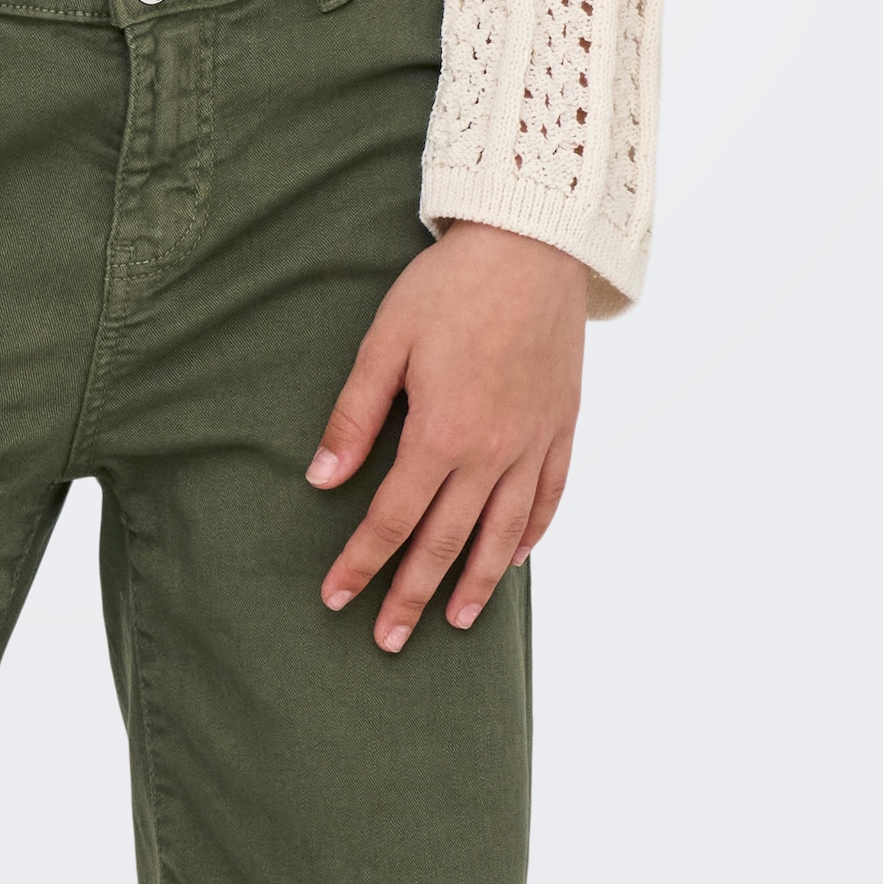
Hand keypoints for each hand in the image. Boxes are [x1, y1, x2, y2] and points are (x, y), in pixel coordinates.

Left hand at [308, 221, 585, 652]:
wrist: (533, 244)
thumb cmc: (449, 285)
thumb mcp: (387, 340)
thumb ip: (356, 414)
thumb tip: (321, 478)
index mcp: (441, 434)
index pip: (392, 519)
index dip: (361, 563)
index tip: (335, 598)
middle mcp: (492, 453)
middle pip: (446, 542)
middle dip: (411, 594)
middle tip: (388, 639)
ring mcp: (533, 443)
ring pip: (502, 534)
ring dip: (476, 583)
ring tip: (454, 621)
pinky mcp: (561, 425)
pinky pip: (549, 497)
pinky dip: (531, 534)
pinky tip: (516, 558)